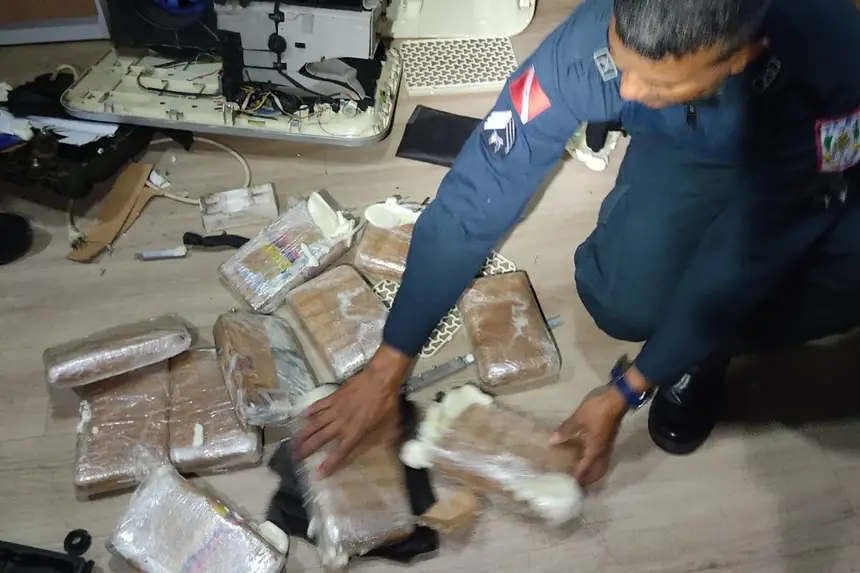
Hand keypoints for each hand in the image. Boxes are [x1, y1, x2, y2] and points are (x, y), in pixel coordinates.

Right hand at [293, 345, 411, 477]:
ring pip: (315, 423)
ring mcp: (335, 409)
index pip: (340, 452)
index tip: (318, 473)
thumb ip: (389, 438)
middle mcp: (341, 423)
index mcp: (356, 432)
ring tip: (293, 442)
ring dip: (303, 433)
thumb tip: (392, 447)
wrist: (380, 379)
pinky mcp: (333, 397)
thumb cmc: (387, 403)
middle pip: (320, 439)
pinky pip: (319, 405)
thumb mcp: (392, 424)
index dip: (329, 464)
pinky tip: (303, 416)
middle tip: (295, 458)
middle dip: (306, 449)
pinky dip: (310, 411)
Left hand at [551, 384, 627, 485]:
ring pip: (600, 464)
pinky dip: (592, 460)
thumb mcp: (578, 418)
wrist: (617, 397)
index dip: (576, 479)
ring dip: (591, 470)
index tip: (568, 486)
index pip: (585, 470)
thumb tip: (552, 442)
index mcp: (595, 450)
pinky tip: (583, 455)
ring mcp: (607, 445)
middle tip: (573, 482)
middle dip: (586, 479)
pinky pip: (600, 456)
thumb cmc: (597, 409)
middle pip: (596, 471)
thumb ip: (566, 430)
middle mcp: (602, 451)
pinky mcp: (608, 438)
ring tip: (578, 471)